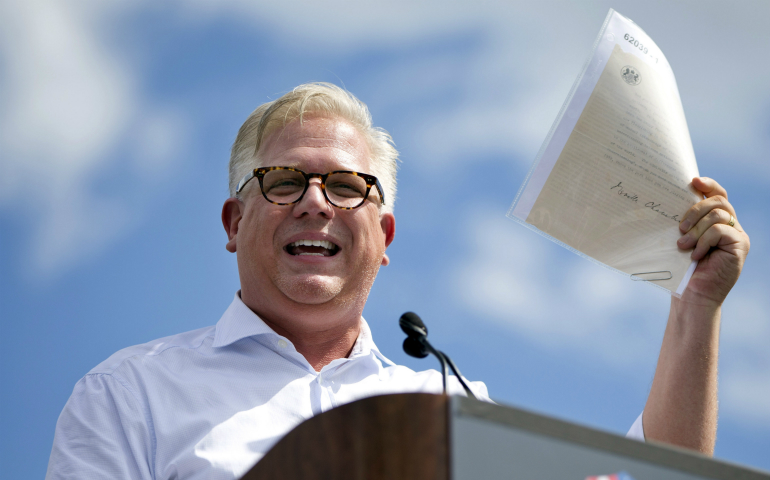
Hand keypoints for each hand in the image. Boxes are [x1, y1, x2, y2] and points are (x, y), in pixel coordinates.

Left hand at [676, 177, 749, 305]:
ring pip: (718, 215)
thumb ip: (685, 222)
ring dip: (696, 229)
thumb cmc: (682, 270)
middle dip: (696, 209)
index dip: (708, 184)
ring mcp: (737, 235)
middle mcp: (731, 225)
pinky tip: (696, 255)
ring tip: (683, 245)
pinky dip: (704, 241)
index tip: (692, 181)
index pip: (718, 194)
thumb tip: (670, 199)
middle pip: (719, 201)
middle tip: (679, 228)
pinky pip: (720, 230)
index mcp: (717, 221)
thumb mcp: (681, 239)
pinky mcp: (740, 246)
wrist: (692, 296)